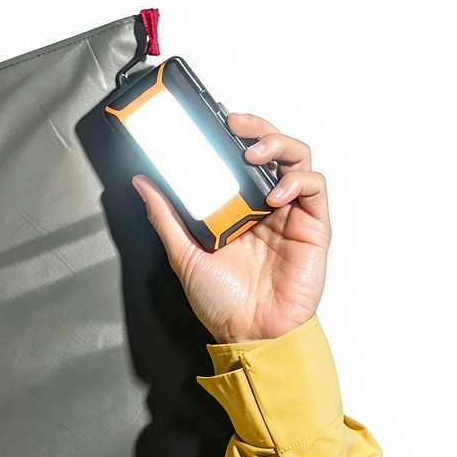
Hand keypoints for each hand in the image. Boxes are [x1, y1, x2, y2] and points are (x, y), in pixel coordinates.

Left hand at [132, 114, 329, 343]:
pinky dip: (297, 180)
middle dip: (255, 127)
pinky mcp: (313, 226)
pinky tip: (274, 194)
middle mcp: (262, 206)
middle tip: (234, 124)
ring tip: (253, 152)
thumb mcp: (184, 254)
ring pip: (296, 158)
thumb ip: (166, 216)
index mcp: (234, 208)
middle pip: (269, 148)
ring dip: (278, 144)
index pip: (236, 158)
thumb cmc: (222, 303)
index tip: (211, 122)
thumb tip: (143, 183)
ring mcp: (289, 213)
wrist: (250, 334)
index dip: (230, 135)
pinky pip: (314, 187)